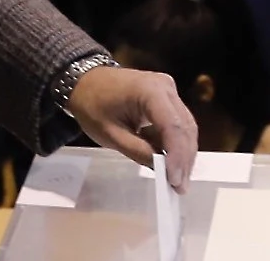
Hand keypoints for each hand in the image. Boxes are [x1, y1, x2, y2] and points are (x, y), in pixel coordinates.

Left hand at [65, 65, 198, 191]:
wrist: (84, 82)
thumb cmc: (93, 106)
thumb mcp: (111, 134)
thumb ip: (139, 151)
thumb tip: (163, 171)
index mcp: (150, 90)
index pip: (172, 126)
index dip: (177, 155)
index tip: (175, 181)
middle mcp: (165, 86)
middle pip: (184, 127)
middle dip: (184, 159)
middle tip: (180, 187)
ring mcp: (168, 90)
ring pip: (185, 126)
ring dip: (182, 154)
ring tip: (177, 180)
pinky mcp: (166, 97)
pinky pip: (177, 123)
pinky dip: (174, 144)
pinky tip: (170, 164)